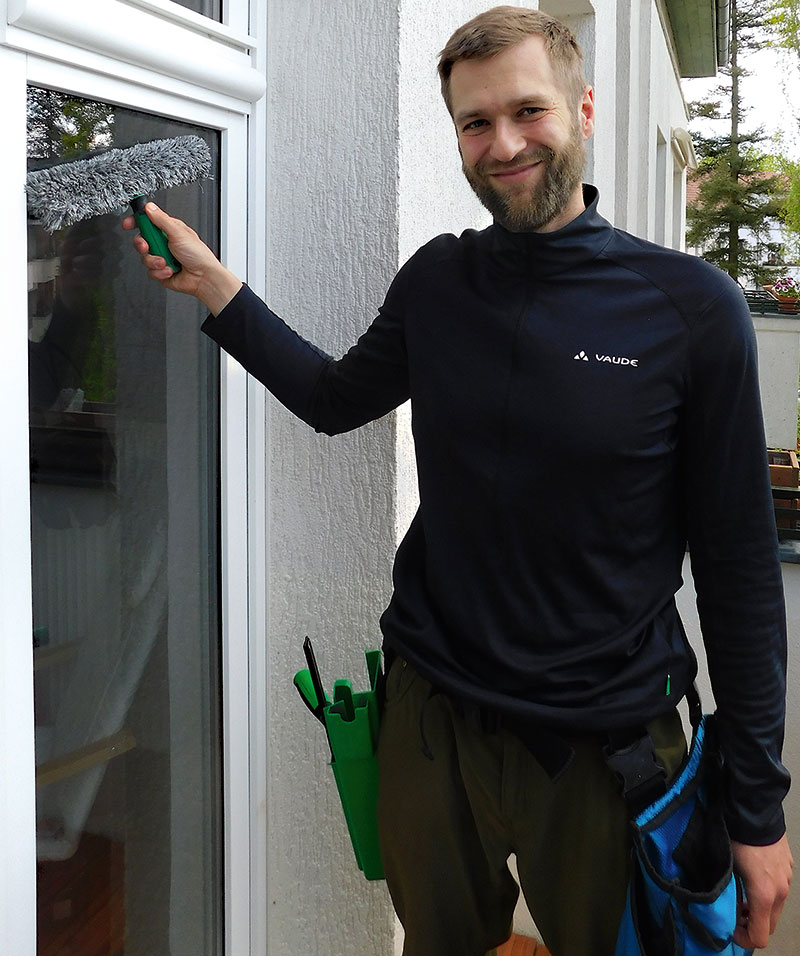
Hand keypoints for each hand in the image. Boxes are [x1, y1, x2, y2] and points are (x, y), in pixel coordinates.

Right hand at [122, 202, 241, 313]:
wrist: (203, 278)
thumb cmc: (198, 255)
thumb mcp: (178, 232)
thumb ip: (161, 219)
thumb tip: (149, 207)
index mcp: (168, 230)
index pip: (147, 222)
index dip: (136, 222)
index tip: (128, 224)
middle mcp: (164, 243)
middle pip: (141, 240)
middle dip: (142, 244)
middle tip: (147, 247)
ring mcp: (161, 257)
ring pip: (144, 257)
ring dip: (154, 261)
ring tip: (166, 262)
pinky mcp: (160, 271)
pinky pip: (150, 271)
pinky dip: (159, 272)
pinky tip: (170, 271)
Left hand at [732, 834, 792, 947]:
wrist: (753, 809)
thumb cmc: (736, 837)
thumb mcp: (725, 867)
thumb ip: (727, 893)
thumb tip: (721, 906)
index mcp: (764, 895)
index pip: (760, 937)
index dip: (744, 939)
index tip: (731, 929)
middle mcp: (780, 891)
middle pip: (769, 925)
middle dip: (751, 925)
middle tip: (734, 914)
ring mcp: (786, 879)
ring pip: (774, 907)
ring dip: (759, 909)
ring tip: (740, 895)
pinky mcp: (788, 867)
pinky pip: (779, 889)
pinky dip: (766, 893)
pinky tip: (751, 879)